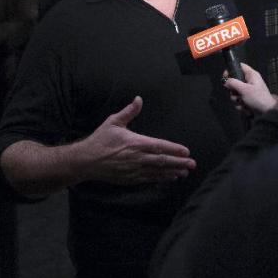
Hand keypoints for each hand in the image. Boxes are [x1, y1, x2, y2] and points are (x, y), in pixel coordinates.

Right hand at [78, 96, 195, 184]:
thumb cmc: (100, 140)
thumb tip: (139, 99)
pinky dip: (161, 178)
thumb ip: (129, 111)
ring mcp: (134, 170)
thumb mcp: (113, 122)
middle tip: (192, 164)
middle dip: (179, 163)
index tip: (187, 151)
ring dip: (173, 172)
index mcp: (135, 143)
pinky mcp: (130, 179)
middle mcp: (137, 158)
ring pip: (157, 172)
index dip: (175, 149)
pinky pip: (149, 179)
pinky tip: (170, 178)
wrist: (85, 161)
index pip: (160, 146)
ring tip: (185, 172)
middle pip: (162, 161)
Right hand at [224, 63, 277, 113]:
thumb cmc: (257, 98)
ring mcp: (249, 91)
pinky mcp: (248, 99)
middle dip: (233, 90)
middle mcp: (250, 81)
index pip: (240, 66)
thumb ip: (233, 83)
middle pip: (235, 81)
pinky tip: (246, 108)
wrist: (267, 112)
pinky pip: (239, 100)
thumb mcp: (244, 89)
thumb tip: (225, 80)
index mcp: (252, 75)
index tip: (225, 76)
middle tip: (236, 93)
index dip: (231, 70)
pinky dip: (241, 105)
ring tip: (243, 102)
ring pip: (235, 92)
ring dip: (237, 99)